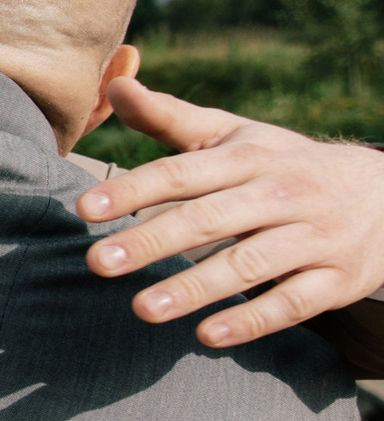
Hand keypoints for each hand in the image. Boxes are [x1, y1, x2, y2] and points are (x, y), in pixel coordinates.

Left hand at [77, 76, 383, 347]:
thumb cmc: (285, 167)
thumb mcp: (236, 138)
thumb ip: (172, 119)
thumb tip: (117, 84)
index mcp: (250, 159)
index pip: (184, 172)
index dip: (134, 188)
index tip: (85, 207)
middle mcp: (282, 195)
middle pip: (210, 218)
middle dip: (153, 240)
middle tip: (97, 262)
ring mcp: (313, 237)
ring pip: (249, 263)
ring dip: (194, 287)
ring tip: (142, 309)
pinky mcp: (335, 279)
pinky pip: (292, 303)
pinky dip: (252, 319)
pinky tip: (208, 335)